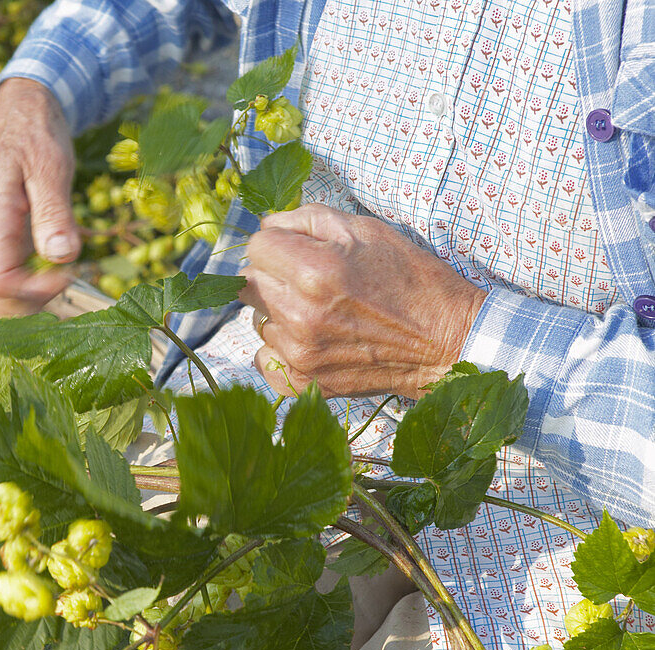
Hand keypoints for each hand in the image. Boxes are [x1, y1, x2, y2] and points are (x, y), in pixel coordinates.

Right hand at [0, 78, 80, 314]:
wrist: (23, 108)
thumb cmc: (36, 132)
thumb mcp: (50, 167)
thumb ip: (53, 212)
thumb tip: (62, 257)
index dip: (31, 292)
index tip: (66, 274)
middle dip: (31, 300)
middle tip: (69, 281)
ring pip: (4, 283)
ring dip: (33, 293)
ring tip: (66, 279)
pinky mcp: (7, 233)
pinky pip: (12, 269)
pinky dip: (34, 279)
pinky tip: (59, 269)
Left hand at [240, 204, 485, 397]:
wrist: (446, 342)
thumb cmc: (410, 279)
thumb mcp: (367, 230)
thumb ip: (308, 219)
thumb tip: (268, 225)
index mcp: (314, 272)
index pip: (257, 246)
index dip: (277, 242)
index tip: (298, 249)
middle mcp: (300, 315)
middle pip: (250, 283)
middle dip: (275, 275)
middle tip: (311, 281)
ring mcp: (300, 354)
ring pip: (258, 320)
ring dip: (279, 313)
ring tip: (321, 312)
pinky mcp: (303, 383)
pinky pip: (264, 358)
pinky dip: (281, 348)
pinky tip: (313, 340)